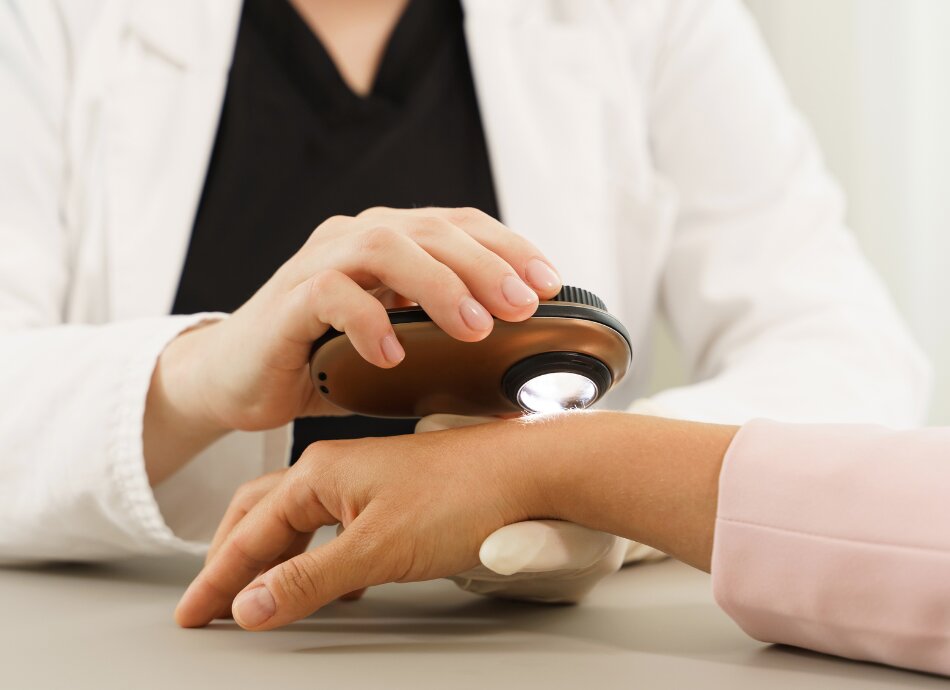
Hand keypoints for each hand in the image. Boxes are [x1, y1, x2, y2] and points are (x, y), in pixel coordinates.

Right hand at [144, 207, 560, 481]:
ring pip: (385, 249)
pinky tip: (391, 355)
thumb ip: (442, 355)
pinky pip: (330, 295)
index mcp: (391, 243)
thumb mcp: (396, 354)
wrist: (237, 378)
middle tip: (521, 306)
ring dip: (436, 286)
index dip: (509, 248)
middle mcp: (357, 238)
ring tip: (472, 329)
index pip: (459, 226)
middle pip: (431, 229)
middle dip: (484, 265)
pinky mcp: (288, 300)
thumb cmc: (324, 362)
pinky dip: (368, 321)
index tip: (550, 283)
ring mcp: (320, 263)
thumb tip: (515, 395)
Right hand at [175, 412, 734, 629]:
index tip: (192, 613)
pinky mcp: (393, 494)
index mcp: (320, 473)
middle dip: (230, 559)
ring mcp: (367, 479)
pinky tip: (325, 580)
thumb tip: (248, 606)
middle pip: (262, 514)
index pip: (250, 532)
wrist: (533, 471)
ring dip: (269, 556)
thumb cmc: (463, 498)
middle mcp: (337, 468)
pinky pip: (333, 524)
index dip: (218, 578)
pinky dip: (311, 553)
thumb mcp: (377, 550)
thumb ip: (309, 580)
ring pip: (298, 518)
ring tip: (251, 593)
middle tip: (207, 603)